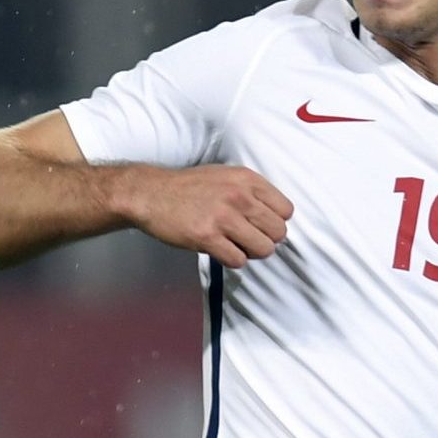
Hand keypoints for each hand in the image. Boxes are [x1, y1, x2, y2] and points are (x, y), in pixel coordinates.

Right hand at [118, 164, 293, 268]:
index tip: (259, 225)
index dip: (275, 222)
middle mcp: (239, 196)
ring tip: (235, 245)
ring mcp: (223, 216)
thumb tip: (278, 217)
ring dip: (251, 252)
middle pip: (278, 233)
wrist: (150, 193)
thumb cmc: (190, 188)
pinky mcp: (207, 236)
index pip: (286, 211)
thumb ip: (252, 192)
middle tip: (247, 239)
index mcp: (247, 179)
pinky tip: (220, 250)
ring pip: (263, 249)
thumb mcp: (226, 176)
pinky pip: (238, 260)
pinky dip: (232, 260)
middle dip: (265, 240)